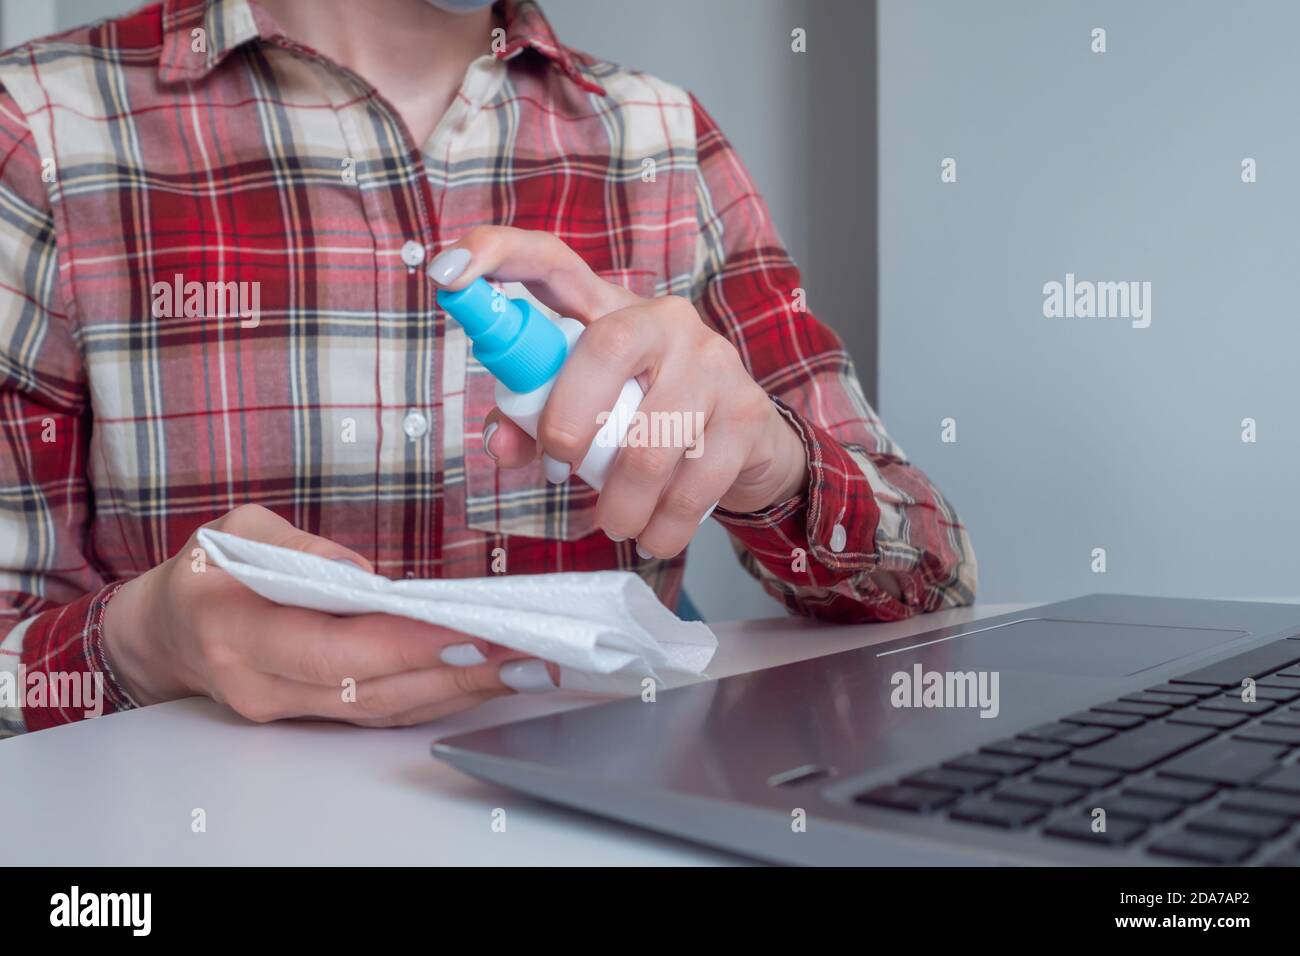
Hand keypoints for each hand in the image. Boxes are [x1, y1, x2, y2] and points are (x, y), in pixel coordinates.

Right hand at [102, 504, 556, 726]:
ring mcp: (285, 710)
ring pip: (381, 711)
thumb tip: (368, 573)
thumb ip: (300, 547)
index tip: (465, 630)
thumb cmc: (206, 573)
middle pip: (371, 691)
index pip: (335, 650)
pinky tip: (480, 679)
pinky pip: (376, 713)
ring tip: (517, 666)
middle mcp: (263, 684)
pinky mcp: (308, 717)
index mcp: (239, 631)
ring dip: (455, 691)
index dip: (405, 645)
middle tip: (517, 652)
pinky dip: (433, 698)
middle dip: (452, 674)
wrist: (164, 632)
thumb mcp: (238, 530)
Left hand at [429, 227, 808, 558]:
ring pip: (651, 440)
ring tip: (615, 523)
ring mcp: (713, 361)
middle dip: (569, 421)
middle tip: (563, 468)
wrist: (748, 445)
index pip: (551, 263)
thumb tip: (499, 444)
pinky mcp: (749, 411)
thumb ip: (534, 422)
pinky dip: (663, 525)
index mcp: (608, 310)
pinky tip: (654, 534)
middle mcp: (664, 320)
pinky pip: (695, 482)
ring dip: (622, 502)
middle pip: (604, 348)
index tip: (446, 274)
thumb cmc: (648, 421)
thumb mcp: (588, 414)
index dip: (496, 256)